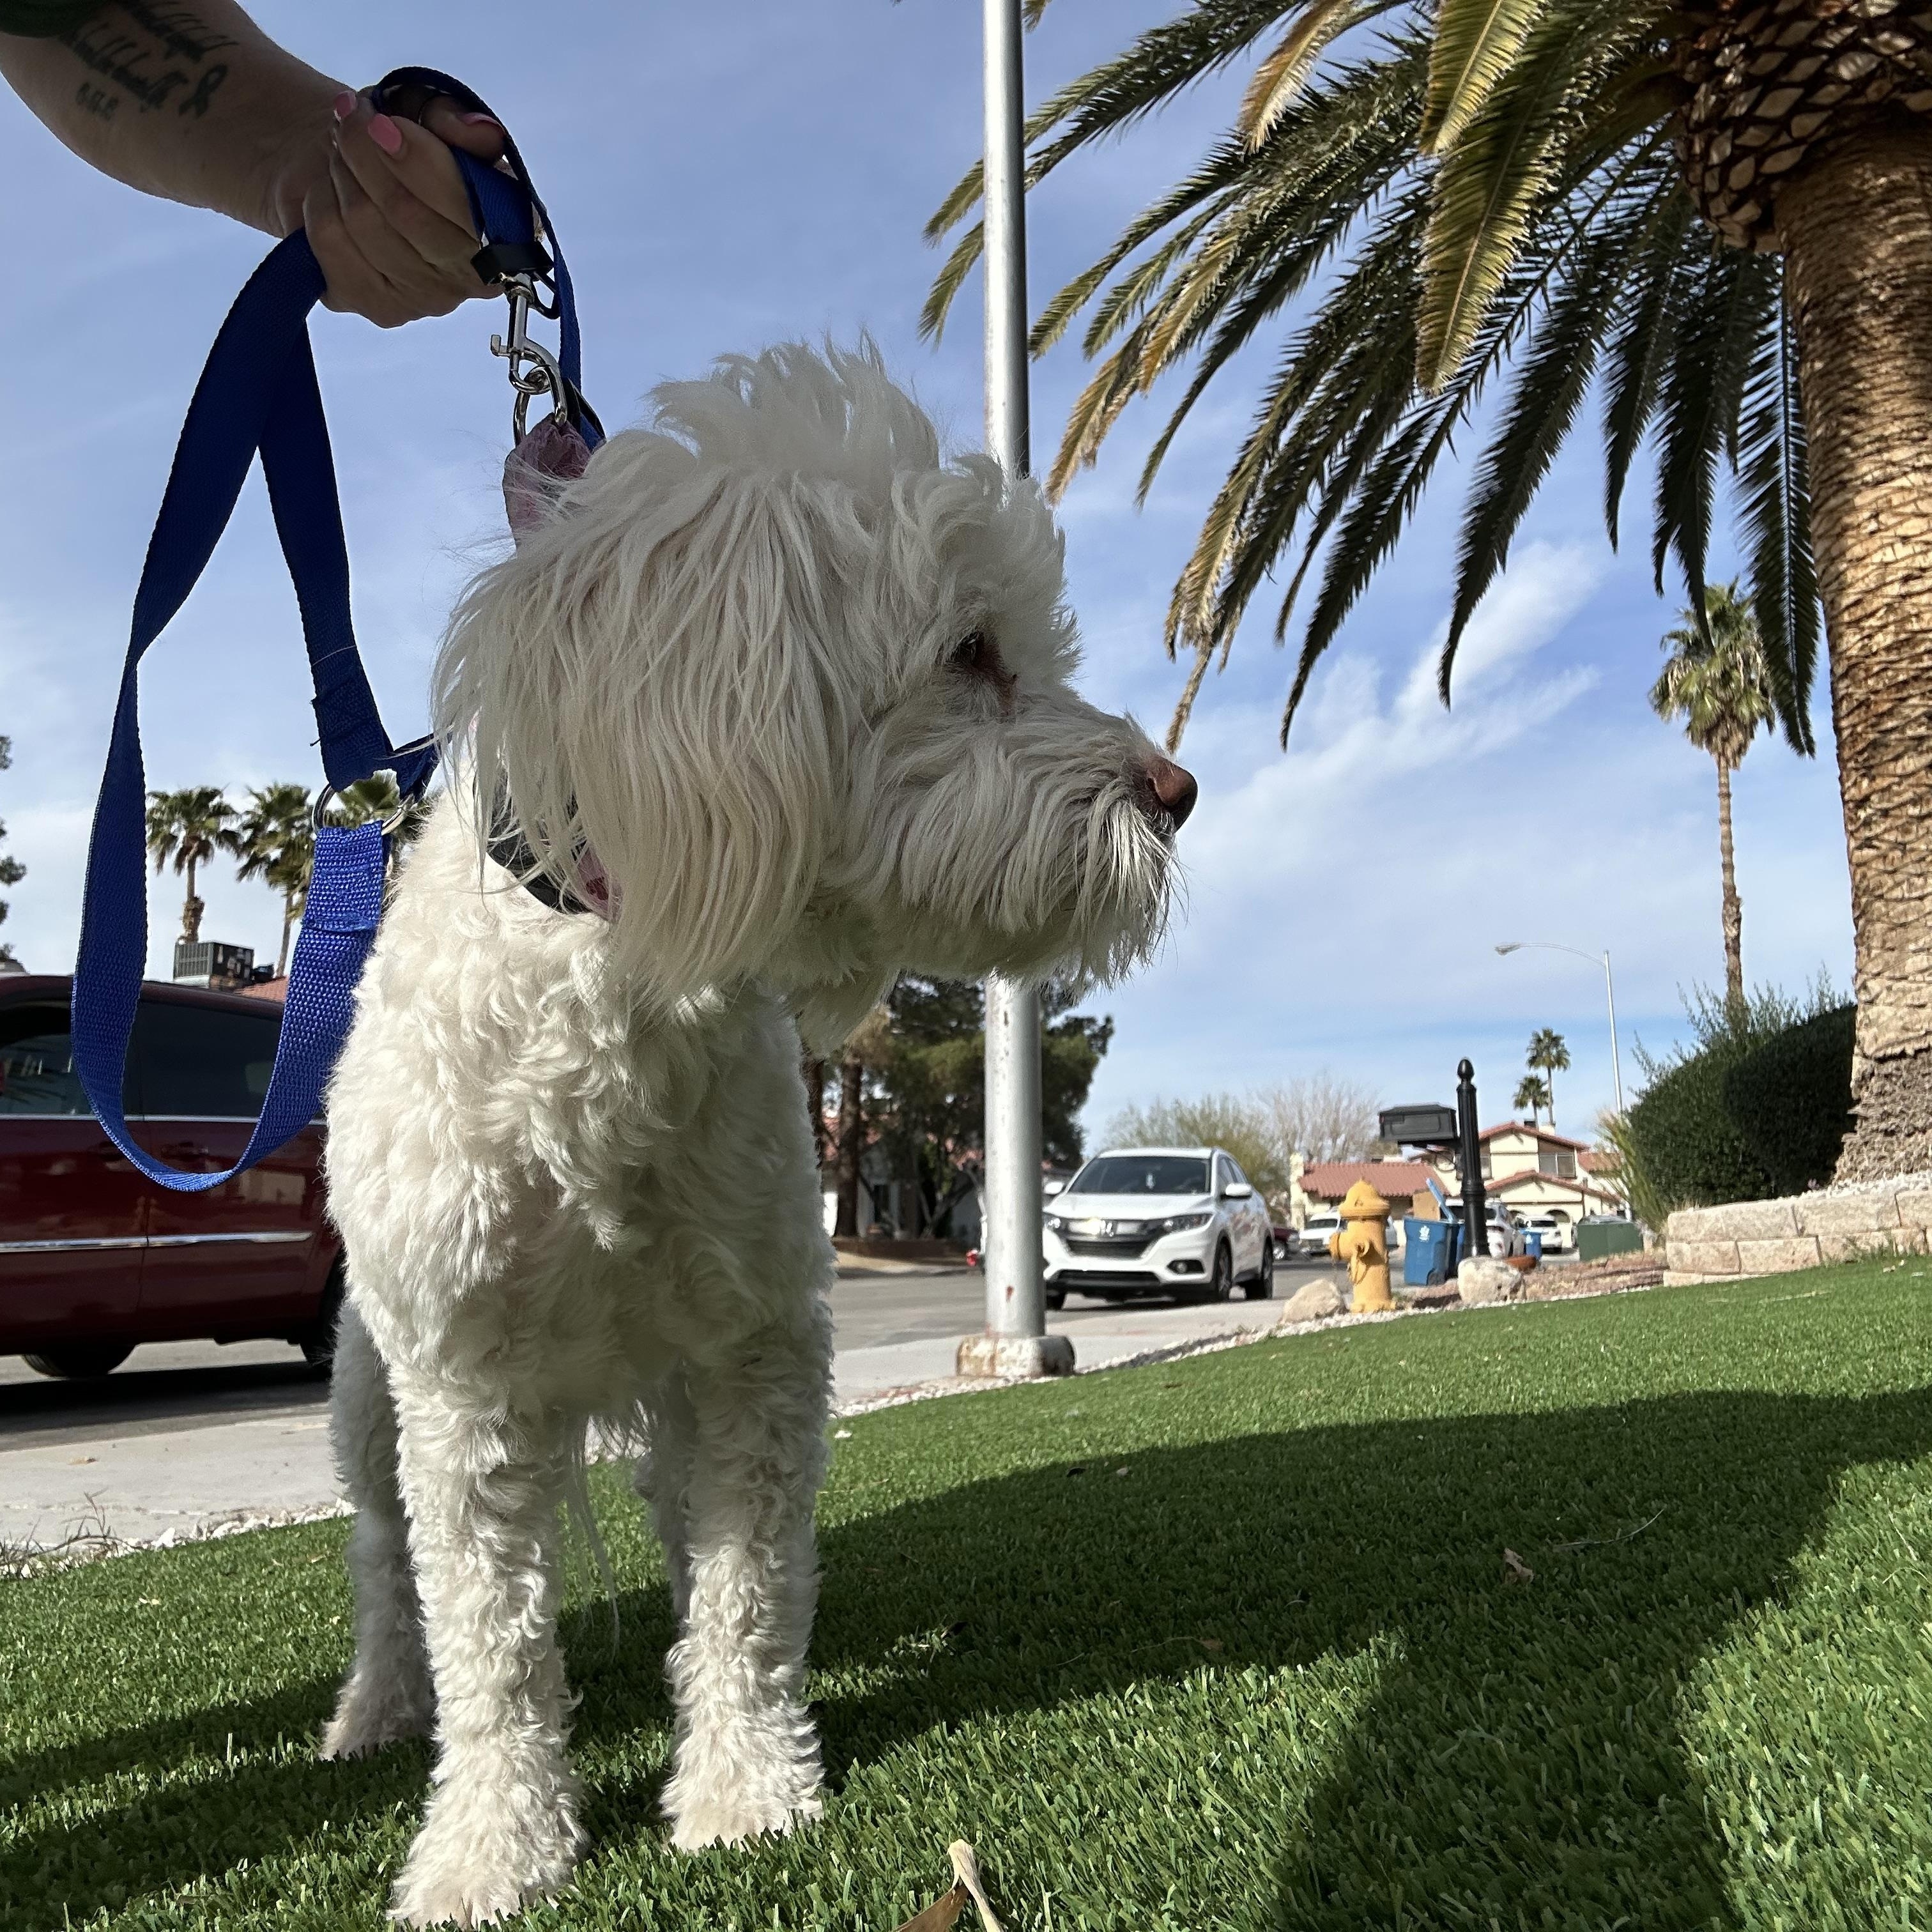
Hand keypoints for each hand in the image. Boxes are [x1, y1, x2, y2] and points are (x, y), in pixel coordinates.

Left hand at [274, 87, 507, 327]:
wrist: (360, 179)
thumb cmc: (407, 149)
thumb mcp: (435, 115)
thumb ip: (458, 119)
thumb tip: (477, 131)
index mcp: (509, 230)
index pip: (465, 204)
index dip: (418, 160)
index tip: (379, 121)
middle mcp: (475, 278)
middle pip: (405, 212)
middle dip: (364, 152)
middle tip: (349, 120)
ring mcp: (427, 300)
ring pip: (362, 222)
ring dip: (340, 172)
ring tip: (340, 152)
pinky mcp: (380, 309)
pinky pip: (331, 244)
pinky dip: (319, 204)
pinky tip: (329, 194)